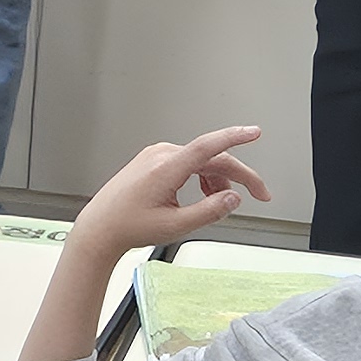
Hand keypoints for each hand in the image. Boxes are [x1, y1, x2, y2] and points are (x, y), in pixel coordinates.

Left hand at [75, 126, 270, 255]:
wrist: (100, 228)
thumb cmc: (129, 226)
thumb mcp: (175, 225)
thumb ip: (209, 211)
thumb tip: (233, 199)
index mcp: (166, 168)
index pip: (208, 147)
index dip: (234, 137)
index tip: (254, 132)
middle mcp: (161, 155)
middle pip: (211, 158)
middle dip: (239, 176)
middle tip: (260, 195)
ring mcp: (155, 156)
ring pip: (201, 161)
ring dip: (219, 180)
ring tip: (220, 203)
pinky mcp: (153, 161)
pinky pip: (187, 163)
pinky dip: (203, 178)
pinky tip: (205, 195)